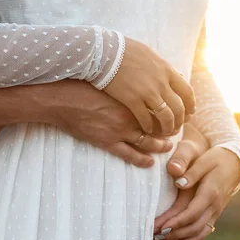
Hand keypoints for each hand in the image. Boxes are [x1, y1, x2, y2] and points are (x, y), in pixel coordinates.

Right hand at [46, 80, 172, 167]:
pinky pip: (129, 155)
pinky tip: (149, 162)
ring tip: (167, 146)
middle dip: (169, 130)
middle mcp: (130, 116)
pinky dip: (141, 160)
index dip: (170, 112)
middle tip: (176, 130)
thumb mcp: (112, 78)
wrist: (63, 99)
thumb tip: (142, 76)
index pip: (159, 108)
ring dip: (160, 146)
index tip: (175, 112)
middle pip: (158, 126)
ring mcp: (120, 131)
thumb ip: (128, 82)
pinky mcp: (108, 142)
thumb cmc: (85, 85)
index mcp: (133, 99)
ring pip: (147, 142)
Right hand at [103, 38, 195, 136]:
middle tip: (177, 127)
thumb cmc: (126, 50)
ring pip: (165, 116)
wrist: (106, 52)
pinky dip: (149, 127)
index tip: (189, 112)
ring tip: (164, 132)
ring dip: (167, 127)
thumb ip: (161, 67)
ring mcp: (147, 92)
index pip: (187, 92)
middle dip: (180, 120)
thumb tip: (170, 74)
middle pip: (179, 108)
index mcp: (167, 70)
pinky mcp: (132, 100)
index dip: (190, 105)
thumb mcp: (150, 55)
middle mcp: (161, 83)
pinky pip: (146, 119)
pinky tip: (147, 129)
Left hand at [152, 129, 239, 239]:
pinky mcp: (211, 216)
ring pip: (197, 236)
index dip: (176, 222)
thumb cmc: (215, 159)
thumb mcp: (203, 160)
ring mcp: (214, 213)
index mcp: (210, 193)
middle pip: (193, 229)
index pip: (192, 213)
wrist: (234, 163)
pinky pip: (200, 234)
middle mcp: (214, 207)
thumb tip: (179, 181)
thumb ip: (190, 170)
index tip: (160, 228)